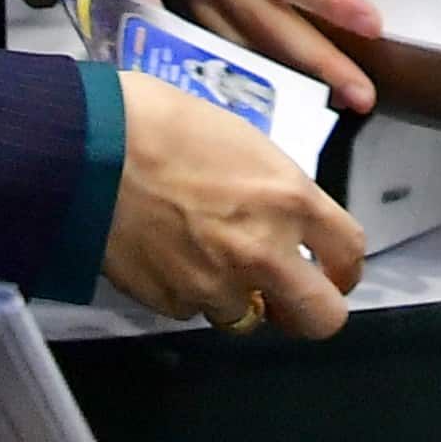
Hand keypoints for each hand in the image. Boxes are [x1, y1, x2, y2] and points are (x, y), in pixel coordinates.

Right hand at [102, 73, 364, 334]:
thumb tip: (286, 218)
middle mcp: (264, 252)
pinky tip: (167, 254)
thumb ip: (277, 191)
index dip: (346, 269)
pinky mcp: (171, 303)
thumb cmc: (164, 122)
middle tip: (290, 294)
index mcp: (291, 199)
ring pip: (248, 318)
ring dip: (236, 296)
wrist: (91, 147)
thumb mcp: (244, 142)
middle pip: (321, 318)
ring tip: (205, 255)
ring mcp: (217, 285)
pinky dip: (188, 292)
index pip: (349, 254)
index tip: (335, 271)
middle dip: (310, 310)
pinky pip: (193, 310)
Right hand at [140, 0, 382, 112]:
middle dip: (315, 60)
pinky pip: (208, 28)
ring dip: (283, 69)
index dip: (329, 1)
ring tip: (328, 95)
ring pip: (234, 33)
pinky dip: (241, 59)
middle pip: (263, 17)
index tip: (370, 23)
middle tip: (359, 92)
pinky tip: (270, 78)